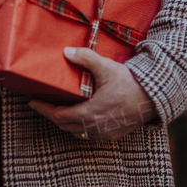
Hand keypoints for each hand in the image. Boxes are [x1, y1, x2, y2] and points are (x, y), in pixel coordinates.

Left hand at [29, 47, 157, 141]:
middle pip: (65, 126)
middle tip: (40, 104)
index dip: (44, 109)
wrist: (154, 97)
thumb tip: (66, 51)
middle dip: (51, 115)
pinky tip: (76, 117)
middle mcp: (95, 128)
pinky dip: (78, 127)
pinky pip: (88, 135)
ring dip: (64, 123)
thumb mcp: (106, 68)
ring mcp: (104, 134)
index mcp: (90, 113)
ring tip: (55, 110)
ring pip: (76, 132)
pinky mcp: (112, 135)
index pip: (59, 116)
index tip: (32, 102)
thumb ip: (86, 59)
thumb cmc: (130, 83)